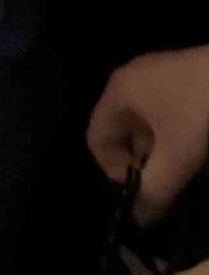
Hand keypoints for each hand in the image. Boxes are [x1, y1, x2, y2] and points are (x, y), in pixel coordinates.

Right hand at [89, 46, 208, 223]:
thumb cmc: (199, 110)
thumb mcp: (178, 156)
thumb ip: (155, 191)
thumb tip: (138, 220)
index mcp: (118, 92)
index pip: (95, 137)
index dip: (113, 169)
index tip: (142, 187)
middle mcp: (129, 79)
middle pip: (118, 130)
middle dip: (138, 162)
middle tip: (165, 180)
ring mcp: (153, 75)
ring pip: (142, 122)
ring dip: (156, 150)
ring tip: (182, 165)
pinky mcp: (175, 77)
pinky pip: (159, 112)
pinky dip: (169, 134)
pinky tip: (194, 144)